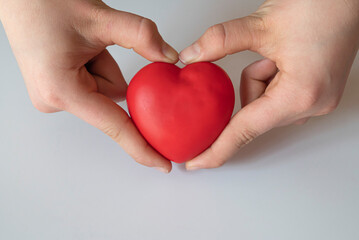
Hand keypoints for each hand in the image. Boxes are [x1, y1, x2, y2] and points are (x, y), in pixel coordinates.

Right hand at [0, 0, 177, 172]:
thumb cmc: (43, 3)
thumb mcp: (99, 17)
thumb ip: (140, 35)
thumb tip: (168, 56)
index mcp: (62, 90)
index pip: (114, 126)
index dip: (141, 147)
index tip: (162, 164)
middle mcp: (56, 99)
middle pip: (112, 97)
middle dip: (111, 69)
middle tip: (91, 43)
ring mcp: (55, 95)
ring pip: (105, 88)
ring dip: (103, 64)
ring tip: (80, 43)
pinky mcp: (58, 88)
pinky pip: (94, 84)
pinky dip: (96, 65)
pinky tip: (78, 48)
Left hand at [179, 0, 358, 169]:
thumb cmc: (321, 6)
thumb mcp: (262, 24)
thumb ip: (220, 41)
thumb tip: (191, 56)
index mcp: (299, 94)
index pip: (245, 130)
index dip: (217, 149)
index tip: (197, 162)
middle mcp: (312, 104)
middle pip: (254, 111)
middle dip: (251, 82)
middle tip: (267, 55)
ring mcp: (317, 101)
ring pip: (264, 102)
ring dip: (261, 78)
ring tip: (281, 52)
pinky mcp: (316, 94)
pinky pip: (278, 96)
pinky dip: (271, 78)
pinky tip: (285, 57)